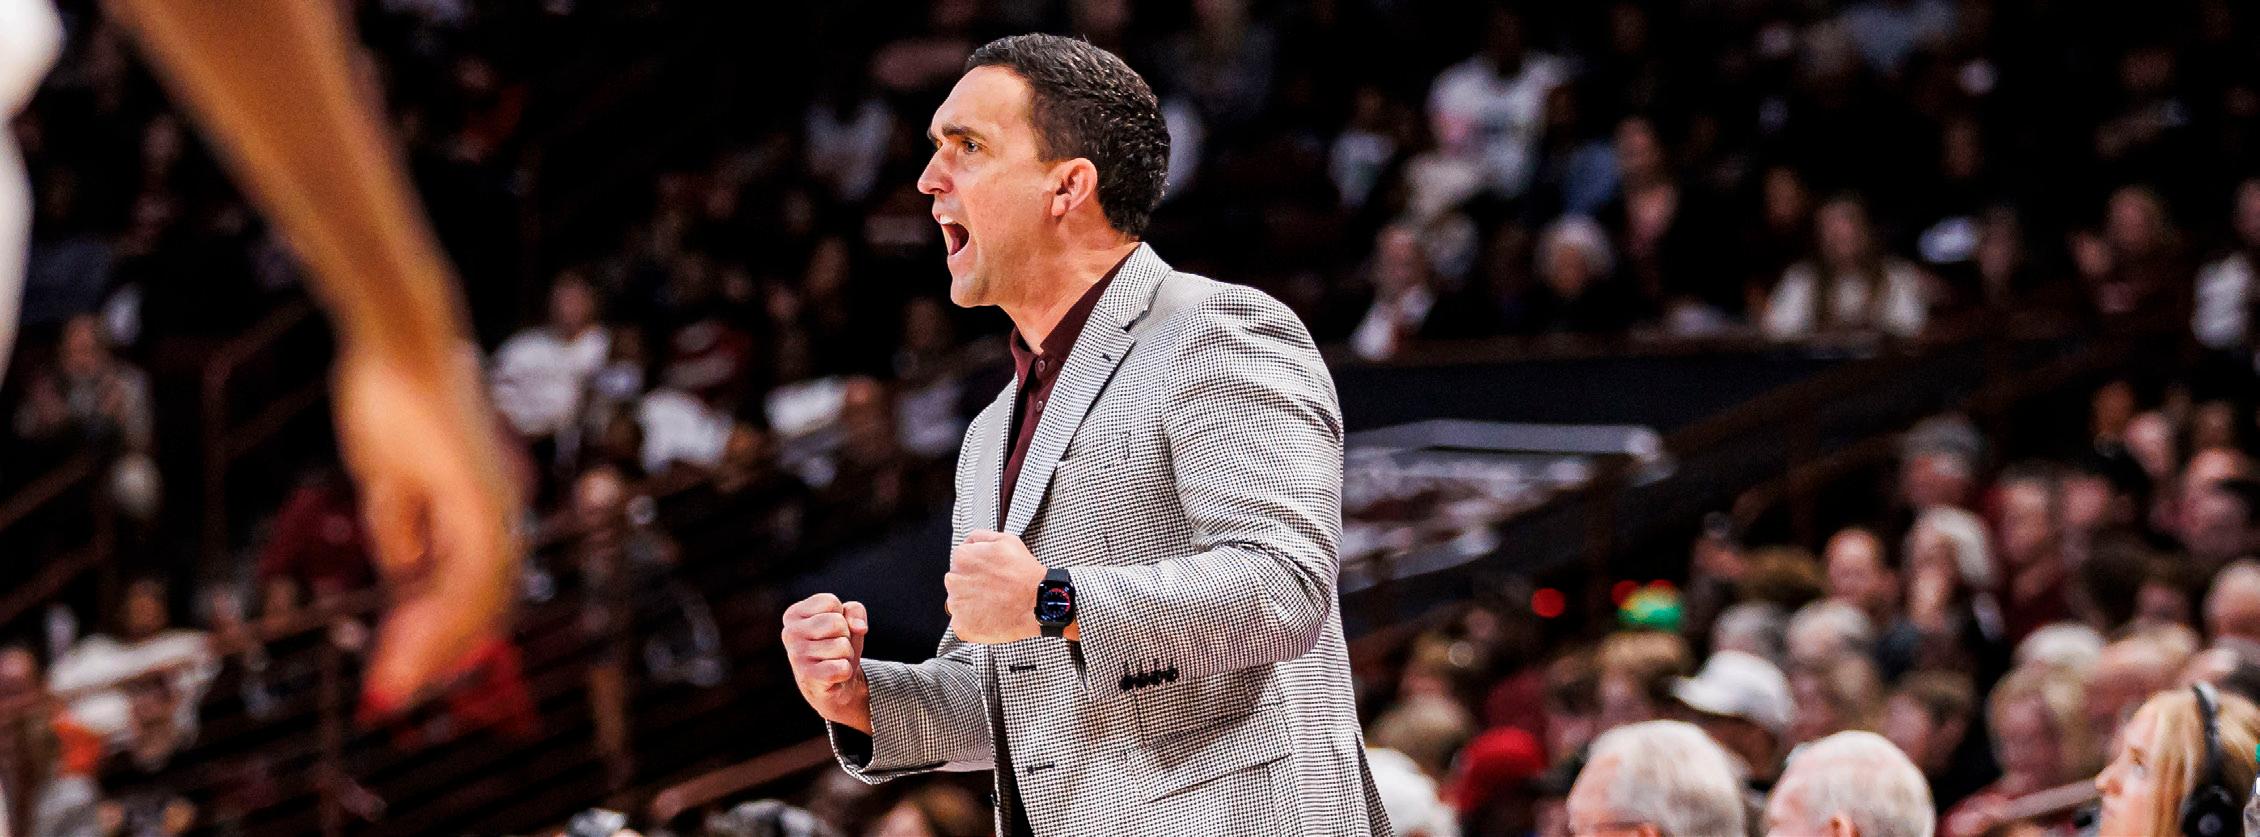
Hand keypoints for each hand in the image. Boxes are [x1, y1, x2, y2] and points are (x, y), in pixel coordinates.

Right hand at [334, 348, 521, 713]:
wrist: (395, 341)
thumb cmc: (390, 399)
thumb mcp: (390, 482)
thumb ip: (406, 530)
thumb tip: (407, 578)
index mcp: (480, 509)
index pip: (471, 588)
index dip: (441, 632)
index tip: (404, 667)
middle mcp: (498, 512)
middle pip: (482, 605)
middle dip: (436, 656)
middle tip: (394, 696)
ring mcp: (494, 505)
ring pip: (479, 600)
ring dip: (434, 648)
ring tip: (393, 687)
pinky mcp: (480, 497)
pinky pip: (470, 575)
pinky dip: (438, 616)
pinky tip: (405, 645)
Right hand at [783, 593, 870, 732]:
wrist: (832, 683)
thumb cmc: (836, 644)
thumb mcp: (848, 620)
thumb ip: (855, 611)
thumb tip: (860, 627)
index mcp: (793, 614)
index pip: (831, 602)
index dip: (841, 616)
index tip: (831, 629)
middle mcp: (789, 633)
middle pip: (837, 623)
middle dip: (845, 635)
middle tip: (834, 647)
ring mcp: (796, 655)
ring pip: (842, 646)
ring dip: (846, 654)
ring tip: (833, 660)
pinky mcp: (807, 676)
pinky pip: (842, 668)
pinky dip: (846, 671)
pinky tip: (833, 675)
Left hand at [945, 530, 1046, 643]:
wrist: (1037, 602)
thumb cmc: (1025, 573)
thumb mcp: (1007, 540)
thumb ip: (981, 537)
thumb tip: (970, 541)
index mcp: (963, 557)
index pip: (961, 562)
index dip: (978, 568)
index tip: (989, 575)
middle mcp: (954, 580)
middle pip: (957, 582)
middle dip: (972, 586)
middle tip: (994, 590)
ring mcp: (956, 605)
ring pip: (959, 603)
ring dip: (972, 604)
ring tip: (994, 604)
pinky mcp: (962, 626)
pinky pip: (963, 623)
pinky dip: (975, 623)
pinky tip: (991, 617)